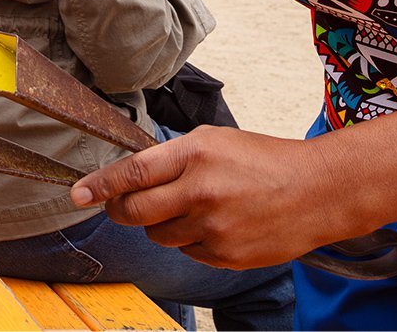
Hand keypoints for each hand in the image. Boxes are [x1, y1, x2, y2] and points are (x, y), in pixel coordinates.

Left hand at [73, 125, 355, 268]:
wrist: (319, 191)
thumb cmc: (264, 160)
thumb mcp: (214, 140)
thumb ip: (172, 157)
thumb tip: (131, 177)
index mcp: (195, 155)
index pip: (133, 173)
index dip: (100, 186)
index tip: (77, 194)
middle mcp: (201, 192)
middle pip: (136, 213)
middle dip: (120, 210)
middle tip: (121, 205)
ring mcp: (215, 228)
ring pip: (159, 235)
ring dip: (162, 224)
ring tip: (191, 207)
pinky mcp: (227, 255)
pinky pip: (188, 252)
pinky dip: (191, 240)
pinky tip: (216, 224)